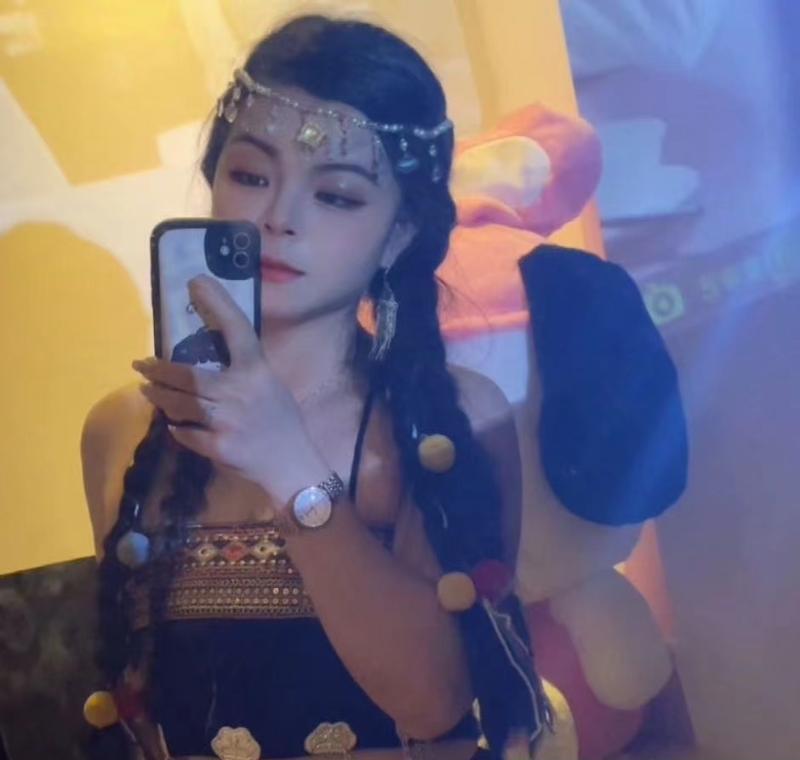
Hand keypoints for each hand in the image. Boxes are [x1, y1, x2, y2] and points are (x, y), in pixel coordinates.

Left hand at [133, 275, 321, 497]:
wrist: (292, 464)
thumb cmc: (283, 421)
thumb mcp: (270, 385)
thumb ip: (244, 371)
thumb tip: (207, 358)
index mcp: (257, 370)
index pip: (235, 328)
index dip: (216, 302)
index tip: (195, 282)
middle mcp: (240, 391)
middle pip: (187, 375)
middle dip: (158, 369)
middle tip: (141, 364)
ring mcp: (227, 420)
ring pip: (179, 404)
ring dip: (158, 396)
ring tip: (147, 389)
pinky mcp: (218, 446)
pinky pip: (186, 433)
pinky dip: (178, 428)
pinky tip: (174, 424)